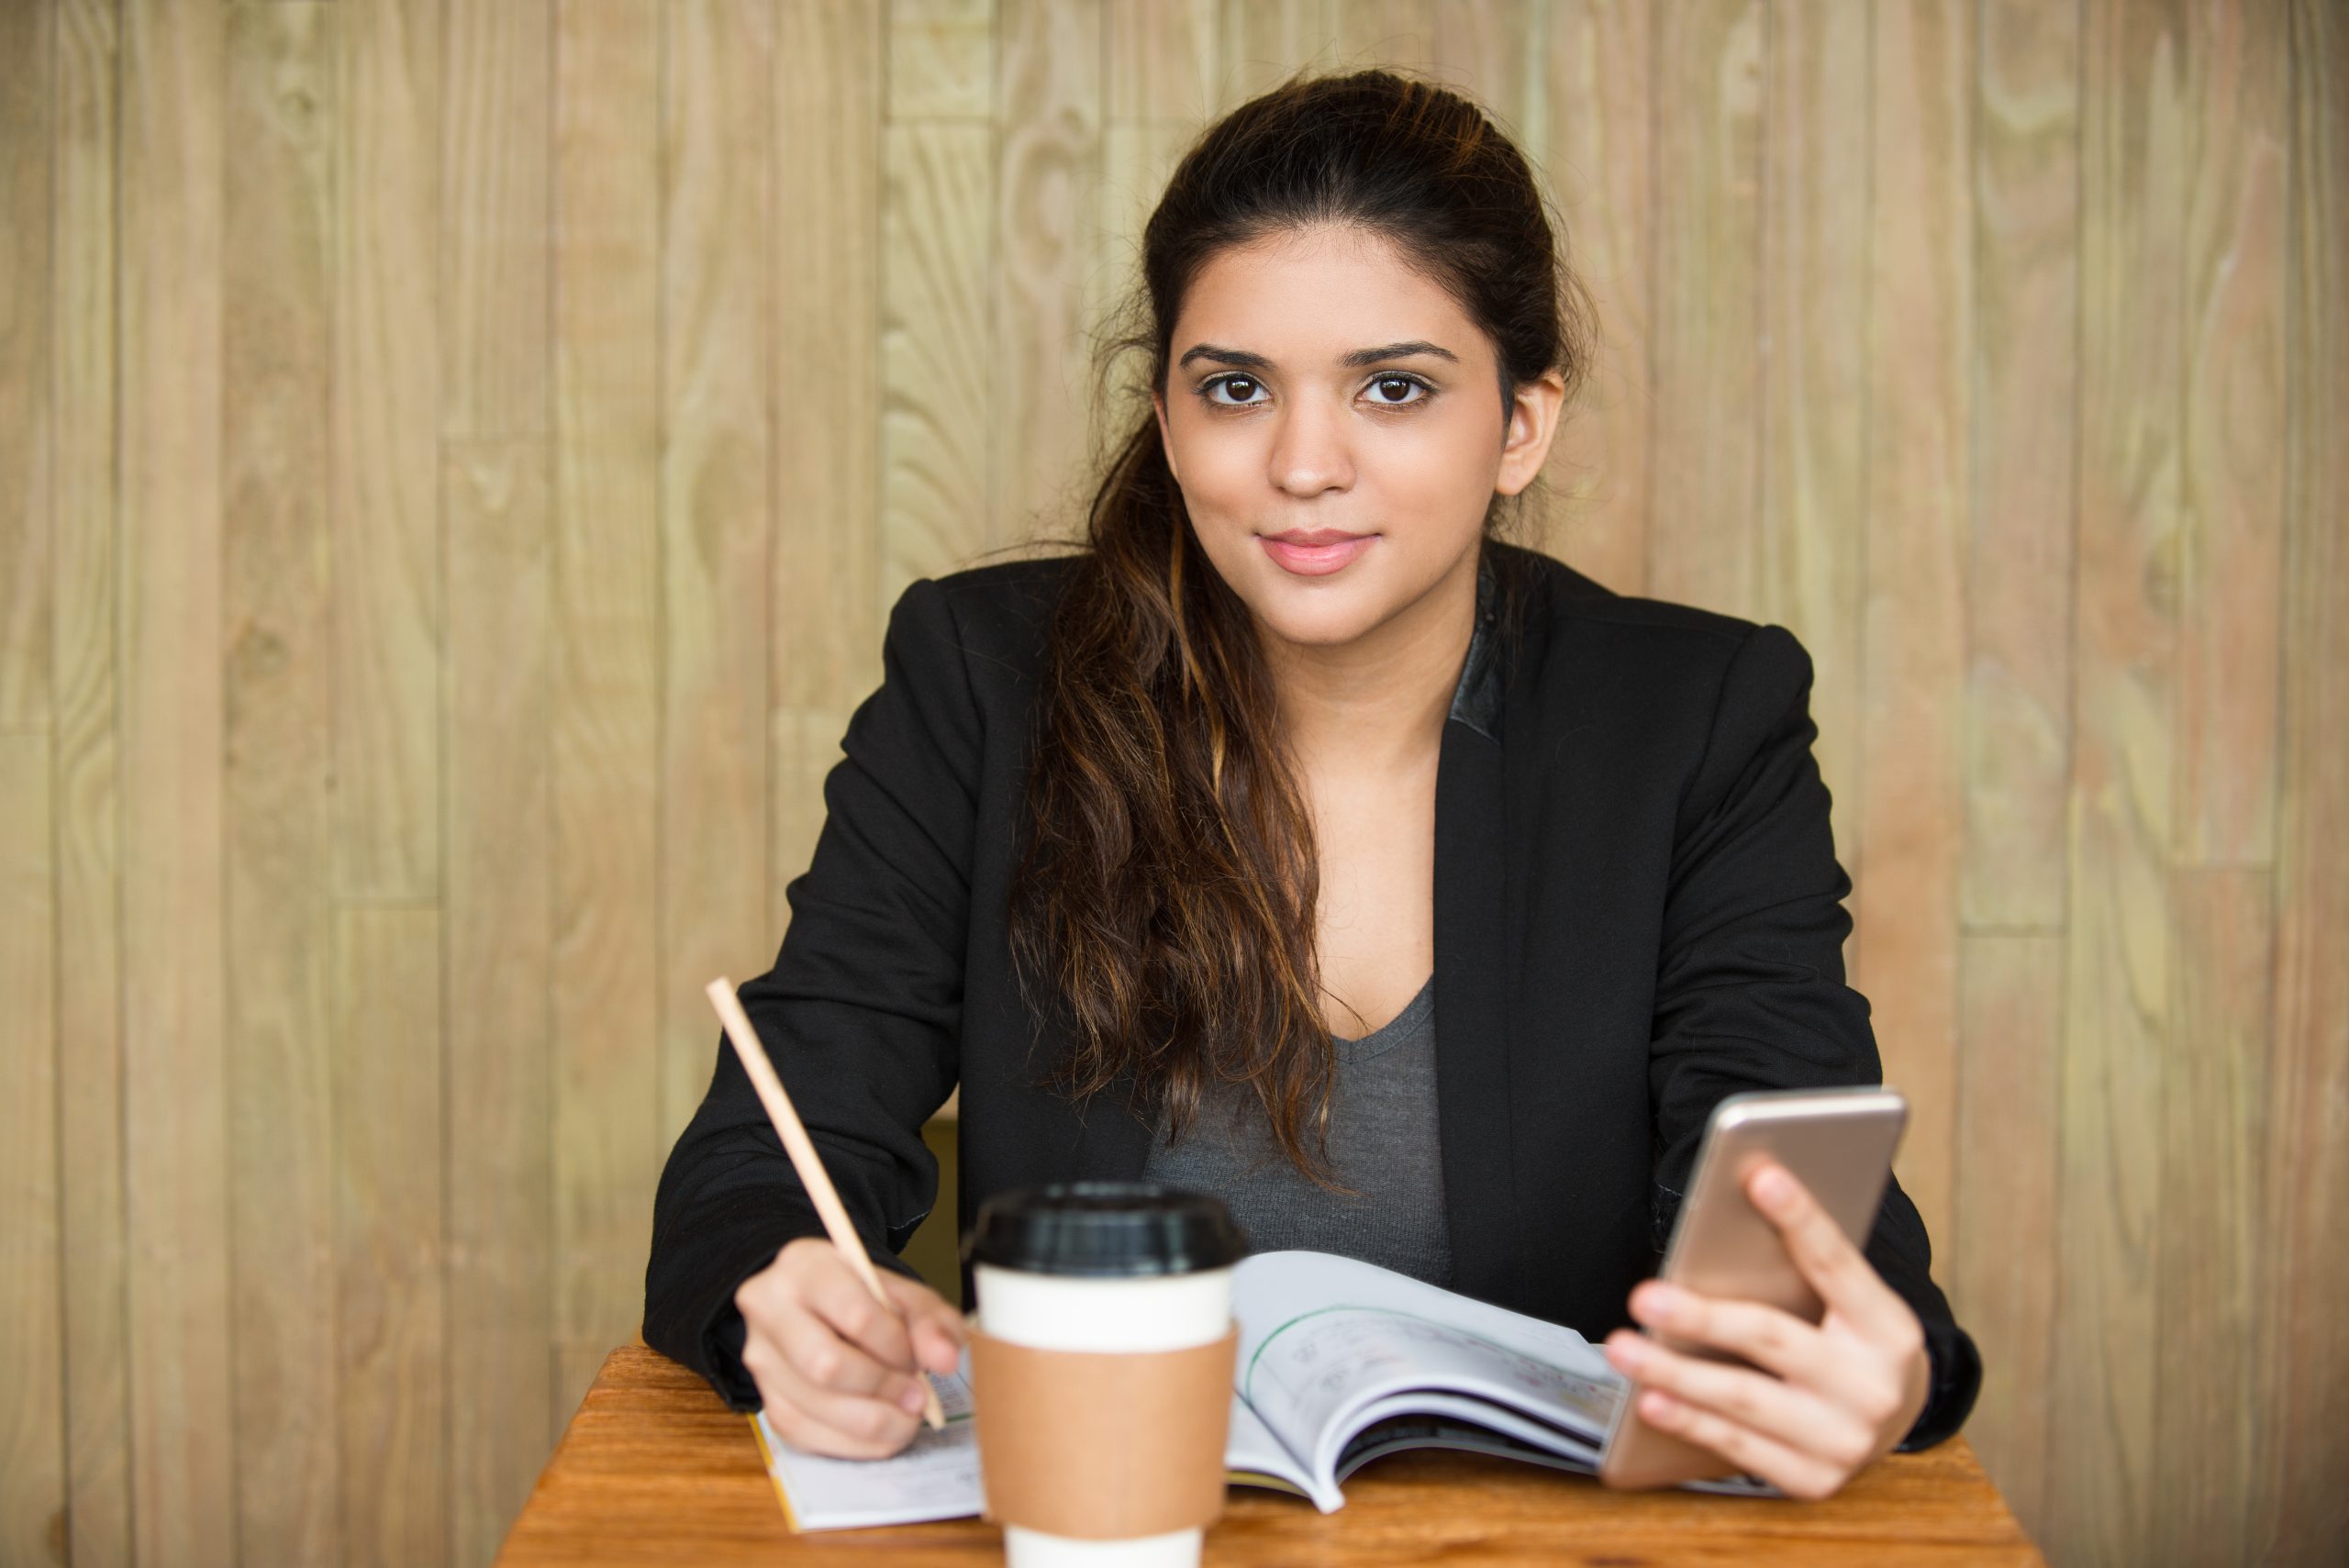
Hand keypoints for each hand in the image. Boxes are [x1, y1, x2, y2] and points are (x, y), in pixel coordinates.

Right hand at [735, 1237, 967, 1458]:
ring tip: (906, 1415)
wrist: (818, 1306)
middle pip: (827, 1366)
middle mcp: (769, 1308)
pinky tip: (882, 1431)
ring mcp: (761, 1358)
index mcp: (806, 1267)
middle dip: (884, 1388)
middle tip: (918, 1396)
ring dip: (874, 1422)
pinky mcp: (766, 1399)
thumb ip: (931, 1320)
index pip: (856, 1315)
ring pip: (815, 1407)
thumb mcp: (903, 1293)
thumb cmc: (863, 1296)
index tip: (918, 1359)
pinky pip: (807, 1435)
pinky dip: (854, 1443)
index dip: (896, 1347)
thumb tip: (946, 1359)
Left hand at [1602, 1160, 1930, 1499]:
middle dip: (1702, 1316)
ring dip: (1674, 1372)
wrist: (1896, 1419)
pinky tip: (1651, 1402)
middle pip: (1772, 1339)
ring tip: (1624, 1348)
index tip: (1762, 1176)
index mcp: (1889, 1327)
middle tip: (1644, 1295)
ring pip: (1743, 1399)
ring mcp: (1843, 1439)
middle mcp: (1873, 1387)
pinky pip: (1738, 1448)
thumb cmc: (1851, 1339)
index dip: (1801, 1218)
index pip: (1837, 1263)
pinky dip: (1690, 1423)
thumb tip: (1734, 1207)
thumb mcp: (1849, 1301)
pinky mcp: (1814, 1479)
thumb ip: (1803, 1266)